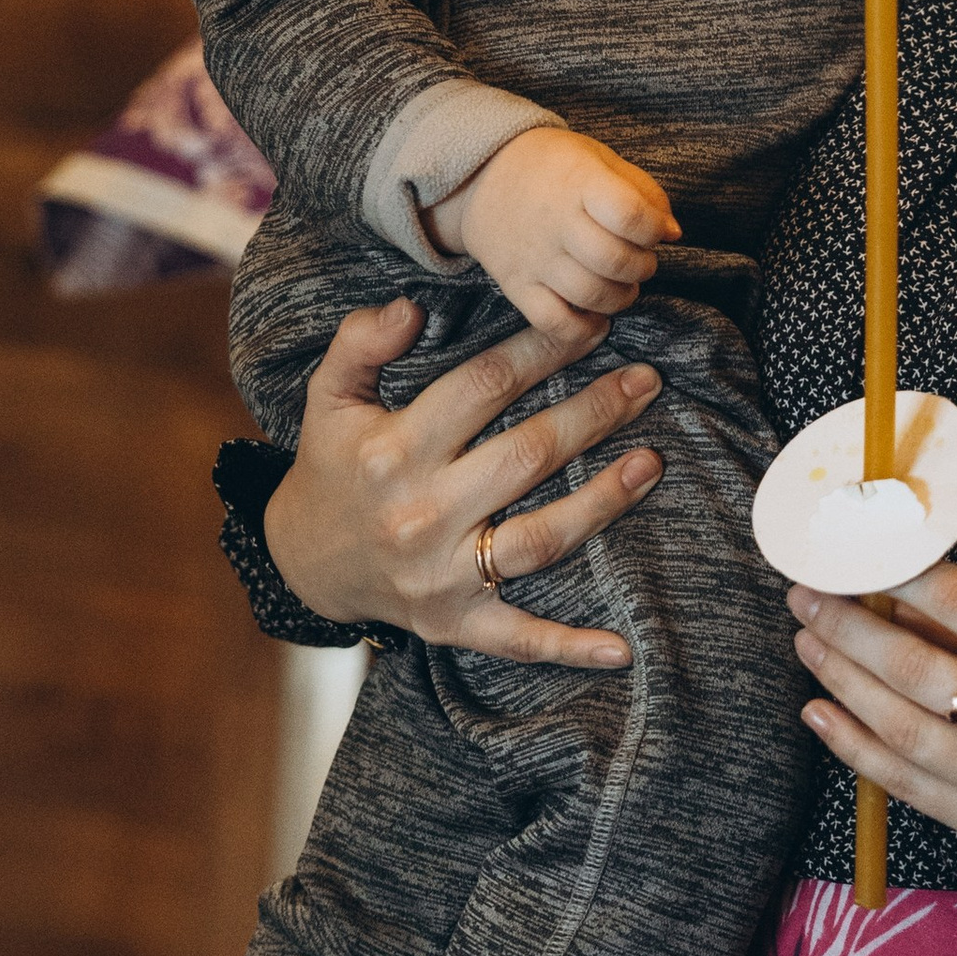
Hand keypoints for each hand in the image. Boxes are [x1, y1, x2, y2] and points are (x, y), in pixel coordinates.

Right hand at [262, 298, 662, 665]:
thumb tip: (413, 307)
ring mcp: (440, 575)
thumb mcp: (329, 396)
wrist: (303, 562)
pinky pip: (519, 638)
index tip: (594, 325)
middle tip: (647, 380)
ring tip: (653, 463)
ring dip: (604, 502)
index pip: (484, 386)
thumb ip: (361, 342)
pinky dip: (570, 648)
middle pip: (527, 456)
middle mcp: (420, 514)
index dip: (544, 350)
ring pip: (540, 538)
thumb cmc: (335, 466)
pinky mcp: (454, 623)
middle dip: (594, 414)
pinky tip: (623, 647)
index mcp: (393, 451)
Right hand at [430, 126, 679, 330]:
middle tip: (640, 260)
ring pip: (590, 294)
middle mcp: (555, 222)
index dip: (655, 229)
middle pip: (613, 260)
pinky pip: (553, 322)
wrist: (482, 175)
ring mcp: (533, 257)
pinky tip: (596, 316)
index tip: (656, 230)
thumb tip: (673, 233)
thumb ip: (644, 191)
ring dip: (621, 297)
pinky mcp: (515, 284)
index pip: (630, 215)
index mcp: (580, 182)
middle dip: (642, 267)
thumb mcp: (600, 159)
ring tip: (622, 285)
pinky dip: (582, 329)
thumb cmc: (554, 166)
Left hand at [785, 558, 956, 851]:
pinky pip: (906, 785)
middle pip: (916, 672)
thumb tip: (889, 596)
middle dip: (849, 630)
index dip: (901, 574)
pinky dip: (854, 747)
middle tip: (807, 597)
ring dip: (841, 682)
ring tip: (809, 643)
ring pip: (900, 730)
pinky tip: (820, 713)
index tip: (853, 552)